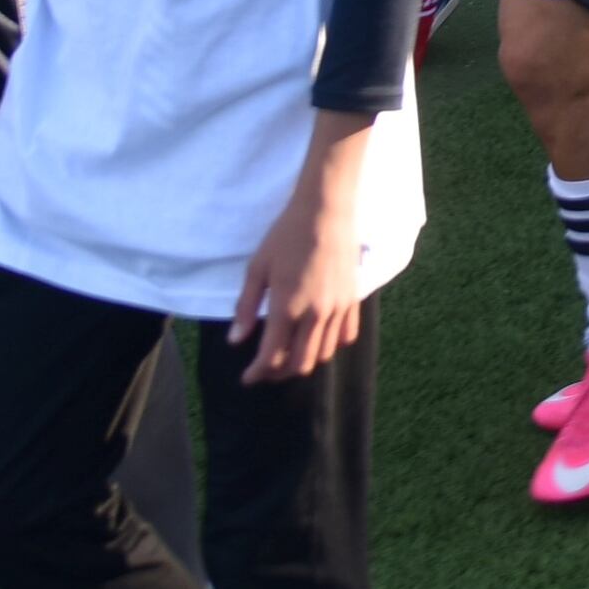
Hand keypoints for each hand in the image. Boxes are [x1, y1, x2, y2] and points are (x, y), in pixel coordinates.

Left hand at [230, 154, 368, 384]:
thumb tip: (236, 341)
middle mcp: (315, 315)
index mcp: (287, 308)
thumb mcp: (257, 269)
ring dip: (303, 362)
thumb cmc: (285, 235)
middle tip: (265, 368)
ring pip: (322, 355)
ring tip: (288, 355)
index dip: (257, 374)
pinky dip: (329, 345)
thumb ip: (246, 307)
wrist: (326, 210)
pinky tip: (316, 338)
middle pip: (299, 364)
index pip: (271, 357)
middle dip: (279, 373)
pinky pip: (345, 337)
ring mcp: (337, 309)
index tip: (247, 378)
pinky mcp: (352, 300)